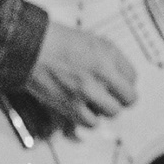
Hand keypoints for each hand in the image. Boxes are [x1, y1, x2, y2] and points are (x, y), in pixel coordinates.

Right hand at [20, 14, 140, 129]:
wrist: (31, 48)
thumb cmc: (56, 42)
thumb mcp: (92, 40)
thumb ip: (110, 58)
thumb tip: (120, 75)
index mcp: (109, 55)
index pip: (133, 77)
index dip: (125, 81)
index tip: (118, 83)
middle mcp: (102, 74)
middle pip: (129, 98)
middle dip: (120, 98)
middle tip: (111, 96)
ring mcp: (87, 91)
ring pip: (112, 112)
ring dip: (104, 108)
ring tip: (94, 102)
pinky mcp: (71, 105)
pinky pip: (91, 122)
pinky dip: (88, 118)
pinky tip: (82, 110)